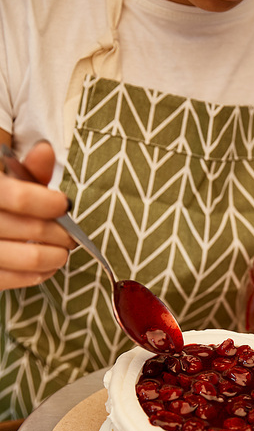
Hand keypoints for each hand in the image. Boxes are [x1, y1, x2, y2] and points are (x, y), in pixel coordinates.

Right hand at [0, 140, 73, 289]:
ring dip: (57, 255)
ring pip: (33, 258)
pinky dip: (42, 273)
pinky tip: (47, 265)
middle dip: (62, 233)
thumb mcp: (5, 182)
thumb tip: (45, 151)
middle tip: (70, 235)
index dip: (48, 202)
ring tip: (62, 250)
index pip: (19, 198)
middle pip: (33, 229)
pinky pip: (21, 280)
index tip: (63, 204)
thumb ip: (26, 171)